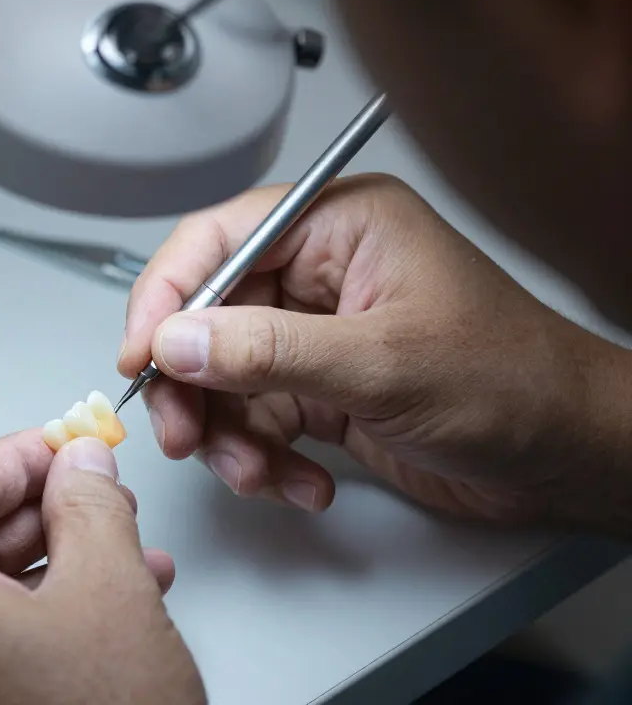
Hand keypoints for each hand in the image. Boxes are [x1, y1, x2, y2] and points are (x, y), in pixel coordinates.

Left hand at [0, 431, 206, 704]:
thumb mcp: (110, 592)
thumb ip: (89, 504)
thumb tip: (78, 460)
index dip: (20, 455)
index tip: (69, 442)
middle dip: (41, 514)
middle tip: (101, 496)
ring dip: (46, 569)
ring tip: (124, 557)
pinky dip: (25, 624)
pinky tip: (95, 615)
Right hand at [118, 173, 631, 526]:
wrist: (567, 457)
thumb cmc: (512, 382)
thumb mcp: (384, 364)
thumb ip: (270, 351)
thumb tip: (175, 340)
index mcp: (338, 225)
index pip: (217, 241)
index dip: (166, 297)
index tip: (141, 357)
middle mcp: (320, 274)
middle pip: (207, 318)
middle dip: (193, 386)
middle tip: (185, 434)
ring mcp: (317, 334)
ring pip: (224, 379)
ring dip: (229, 436)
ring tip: (258, 472)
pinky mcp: (320, 389)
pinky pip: (256, 420)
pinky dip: (265, 460)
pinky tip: (304, 483)